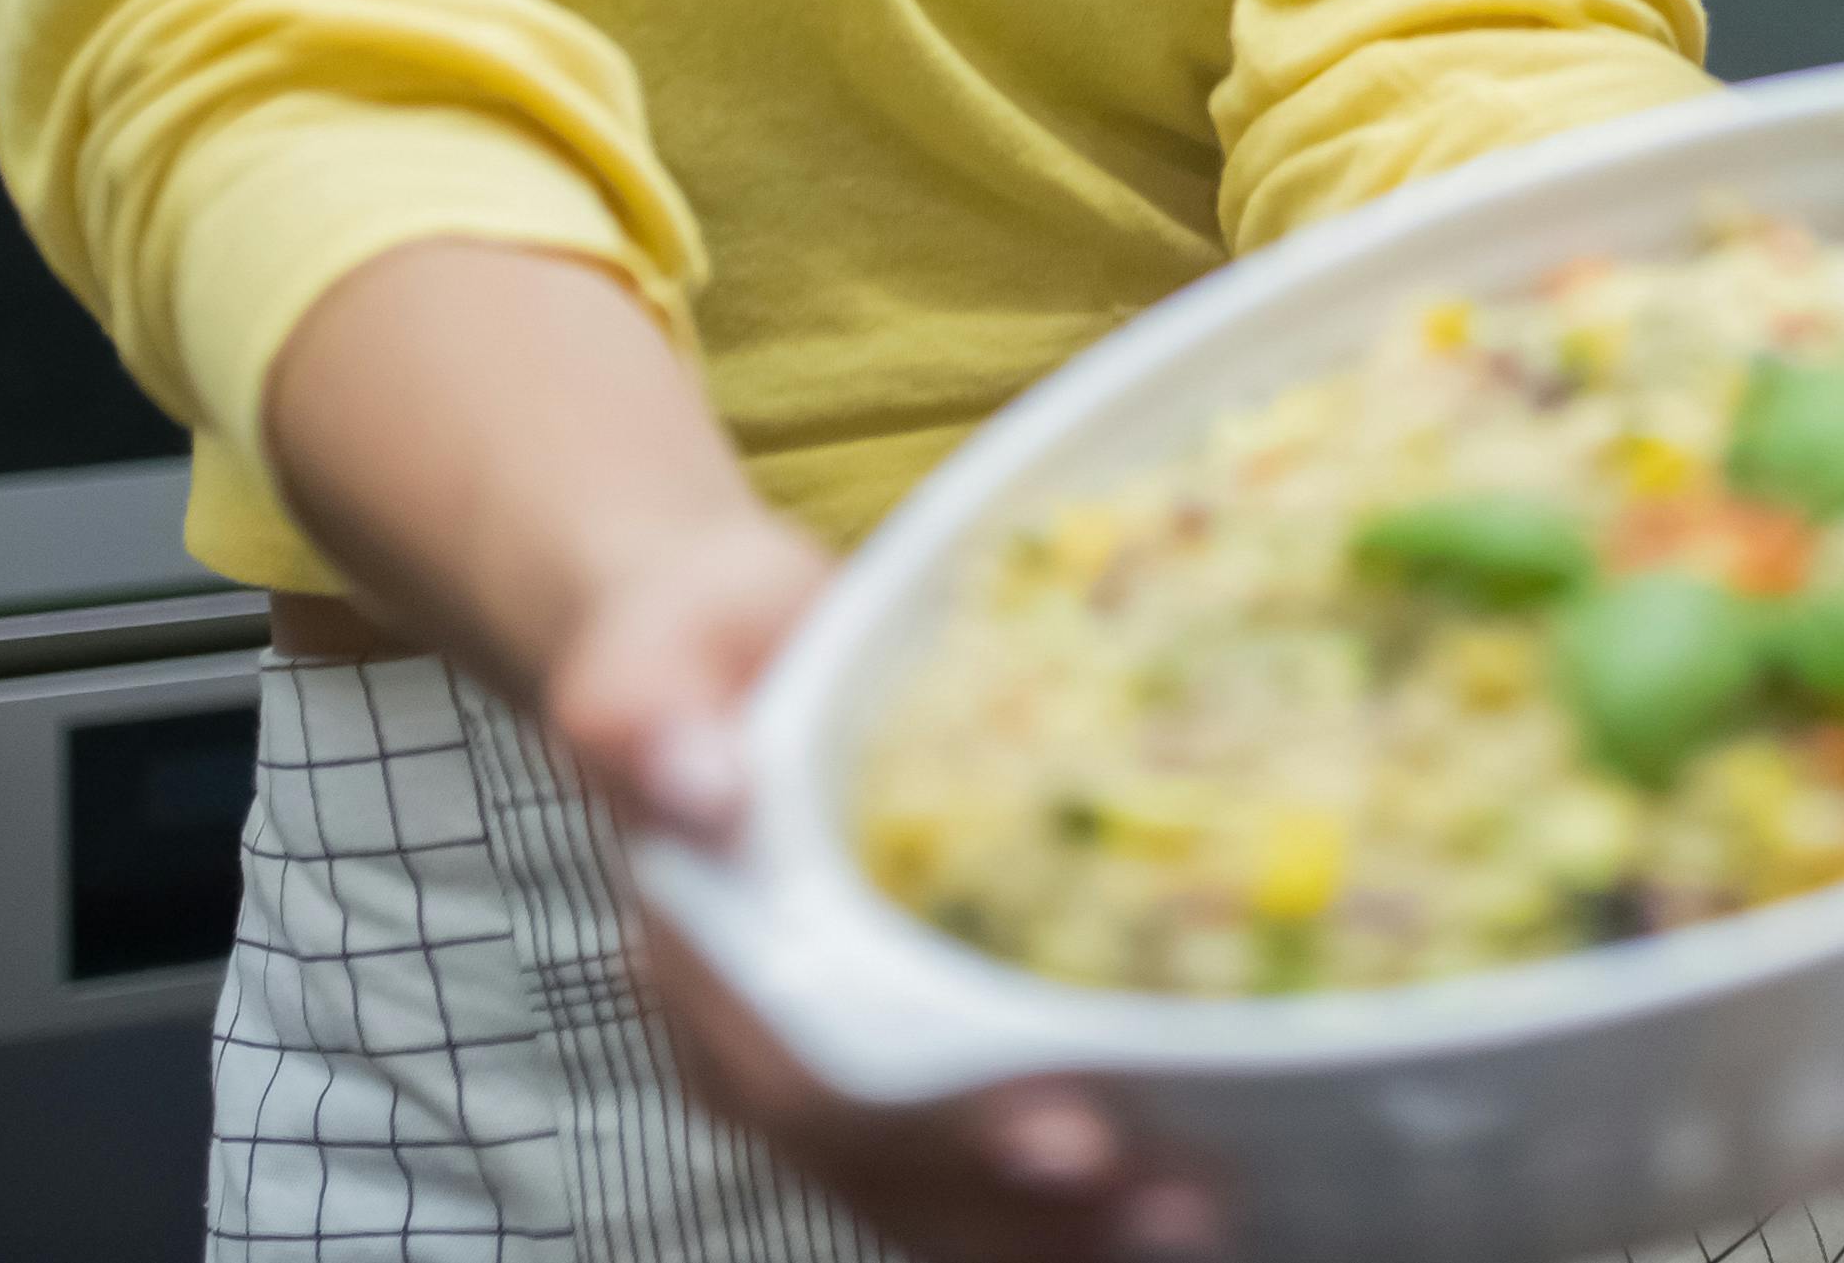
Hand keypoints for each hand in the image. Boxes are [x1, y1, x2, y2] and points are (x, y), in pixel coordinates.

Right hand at [546, 513, 1222, 1261]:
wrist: (698, 652)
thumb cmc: (694, 640)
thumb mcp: (659, 646)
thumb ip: (647, 715)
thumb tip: (696, 787)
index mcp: (699, 961)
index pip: (812, 1077)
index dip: (937, 1125)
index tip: (1070, 1137)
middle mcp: (747, 1046)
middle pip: (890, 1164)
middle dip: (1029, 1207)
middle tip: (1179, 1200)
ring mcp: (810, 1065)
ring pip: (924, 1191)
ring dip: (1053, 1227)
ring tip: (1197, 1216)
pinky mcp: (876, 1053)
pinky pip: (953, 1165)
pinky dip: (1048, 1200)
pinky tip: (1159, 1196)